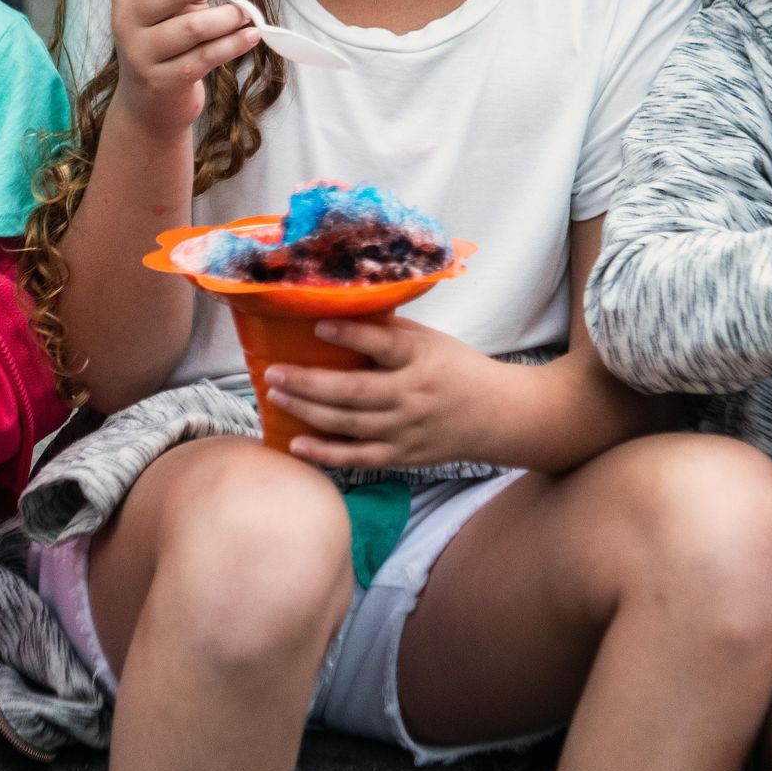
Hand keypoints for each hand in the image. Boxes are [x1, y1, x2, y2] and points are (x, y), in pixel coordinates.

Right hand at [111, 0, 259, 135]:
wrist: (148, 105)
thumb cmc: (163, 45)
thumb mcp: (167, 9)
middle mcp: (125, 22)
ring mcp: (141, 54)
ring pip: (193, 25)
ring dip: (228, 16)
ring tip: (246, 13)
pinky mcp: (163, 81)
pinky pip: (205, 57)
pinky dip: (233, 44)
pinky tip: (251, 36)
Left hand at [269, 318, 502, 469]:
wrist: (497, 417)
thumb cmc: (458, 370)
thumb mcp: (432, 341)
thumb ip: (392, 332)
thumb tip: (343, 312)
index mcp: (422, 359)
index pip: (384, 344)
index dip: (351, 334)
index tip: (318, 324)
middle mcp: (412, 396)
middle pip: (354, 391)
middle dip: (308, 382)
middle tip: (273, 373)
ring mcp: (406, 430)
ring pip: (349, 424)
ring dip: (307, 412)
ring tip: (276, 398)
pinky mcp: (402, 456)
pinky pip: (358, 458)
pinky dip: (325, 454)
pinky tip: (296, 444)